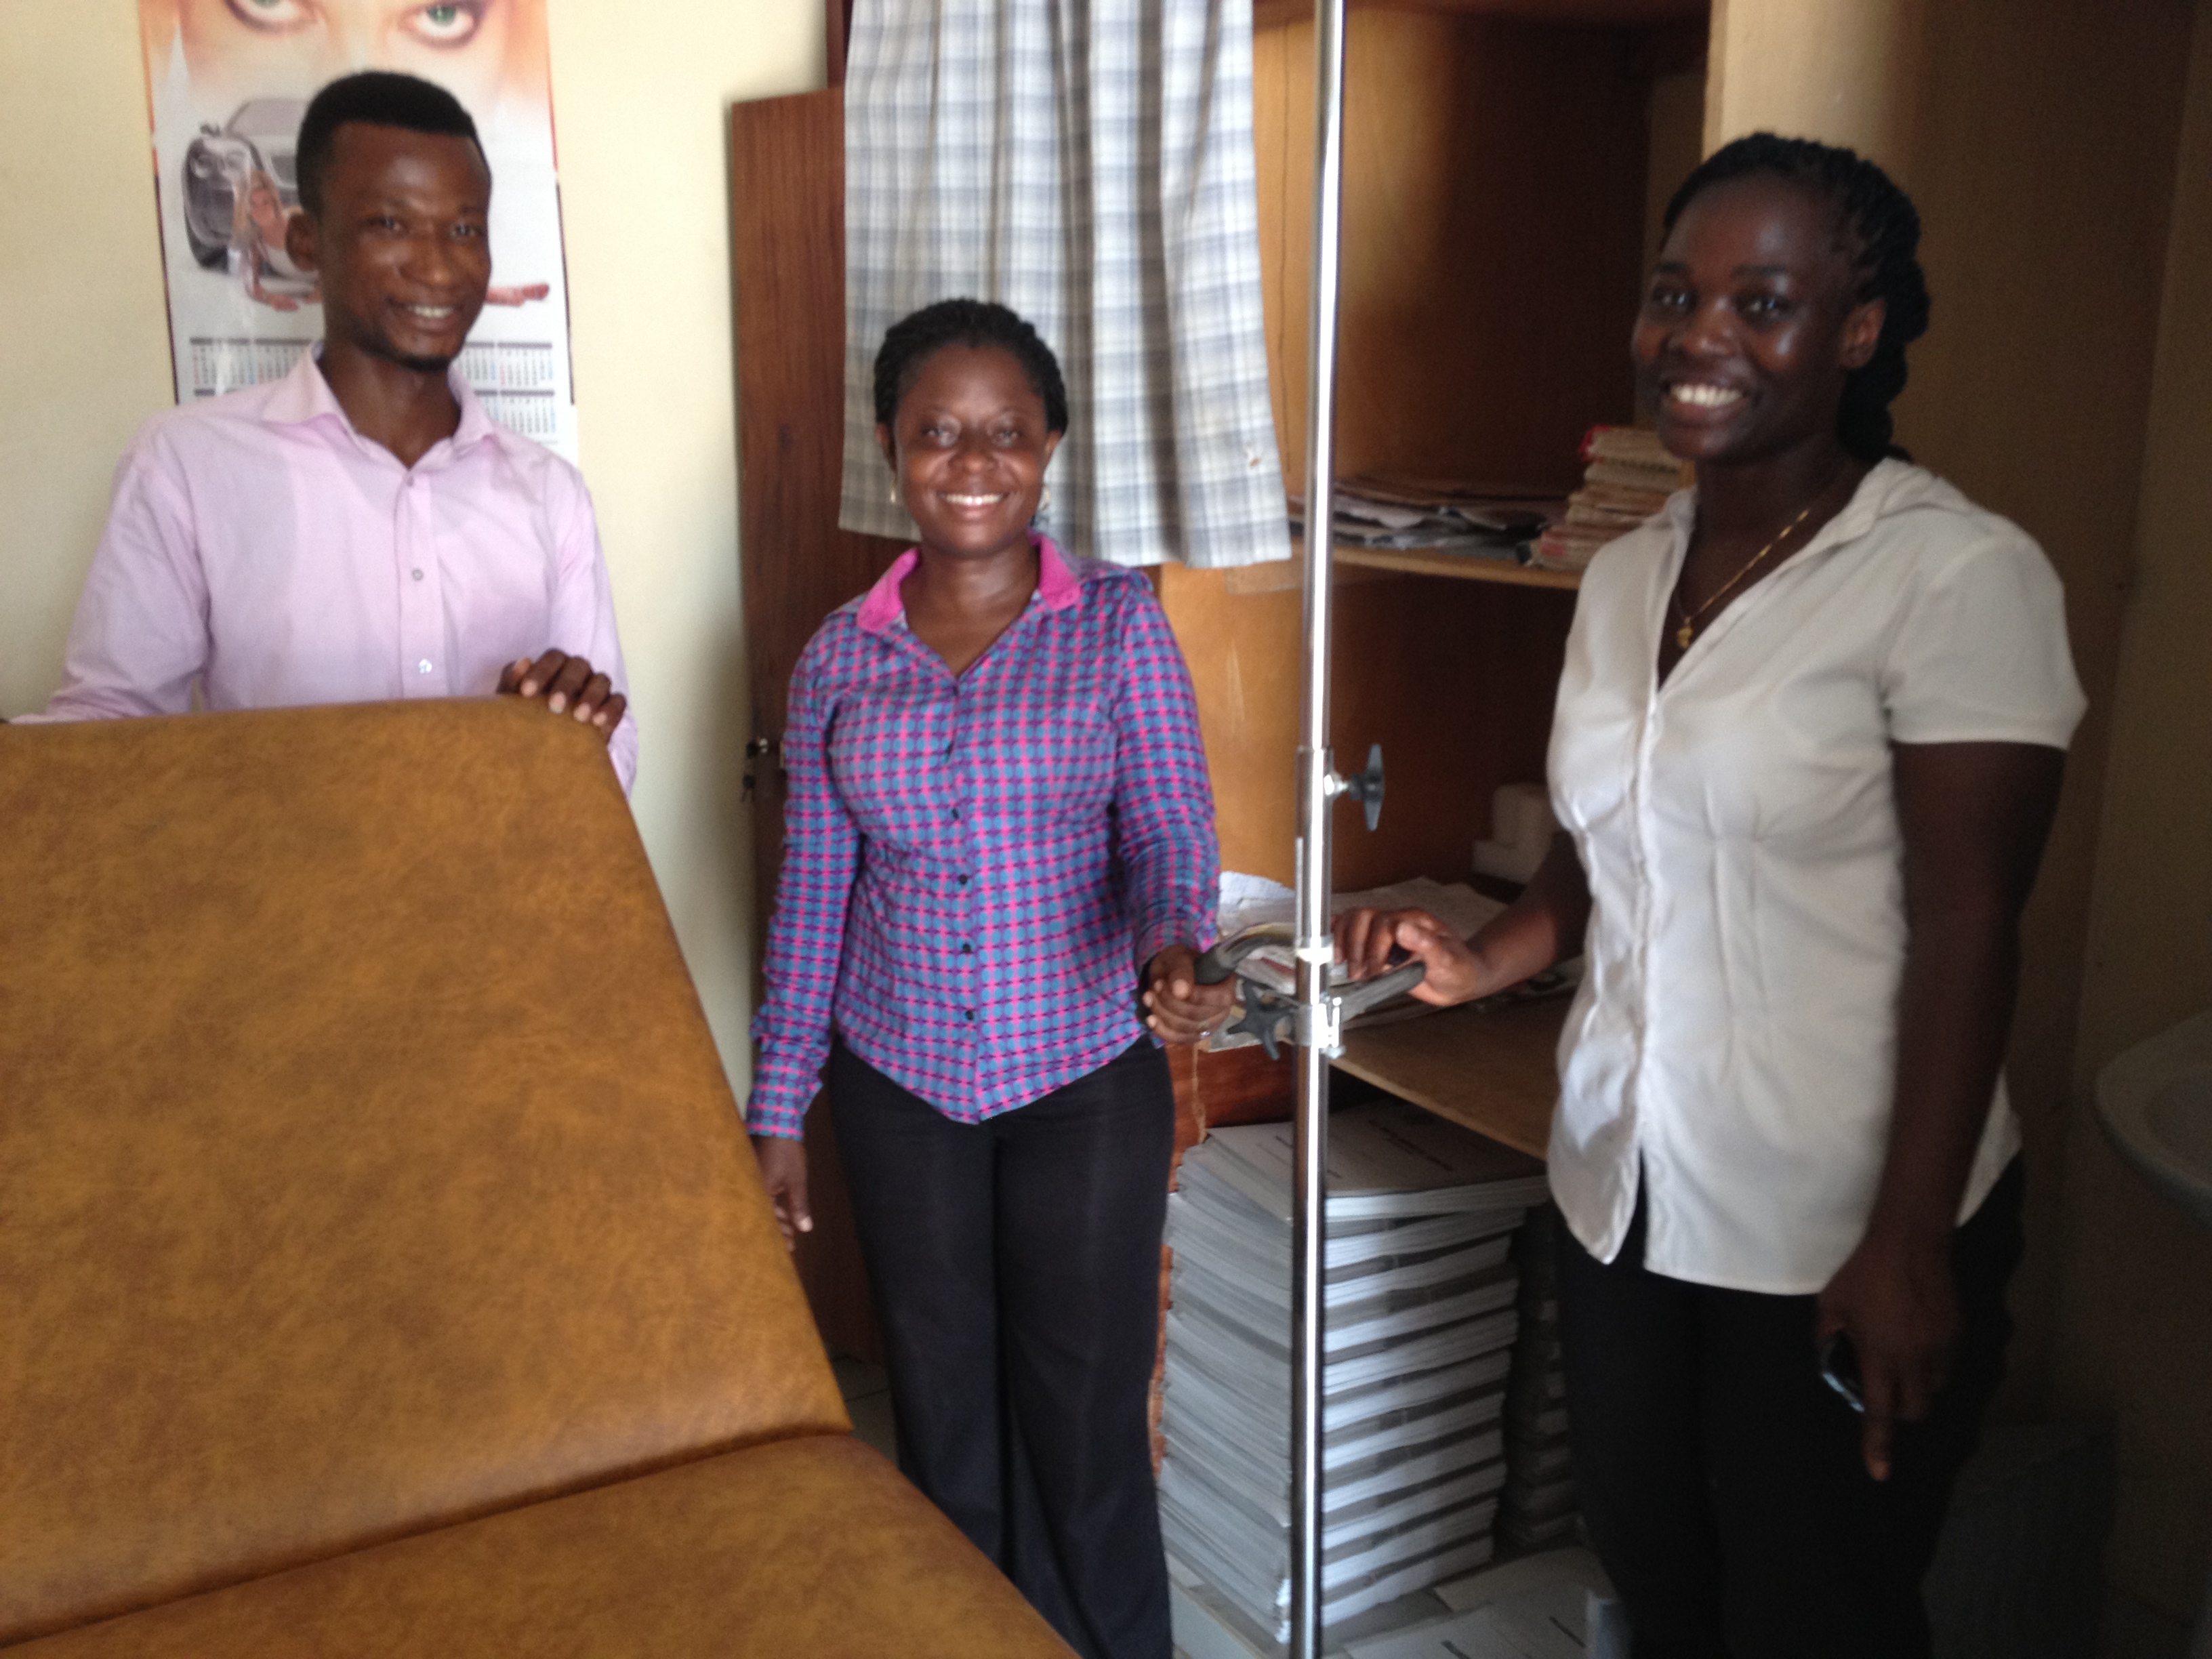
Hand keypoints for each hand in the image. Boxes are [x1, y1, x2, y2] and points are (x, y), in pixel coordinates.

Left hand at [498, 649, 626, 745]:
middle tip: (554, 707)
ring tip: (579, 718)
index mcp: (555, 667)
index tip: (526, 693)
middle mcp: (578, 673)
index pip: (553, 658)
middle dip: (566, 685)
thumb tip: (524, 661)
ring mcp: (597, 689)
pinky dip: (610, 710)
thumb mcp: (512, 706)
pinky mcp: (612, 708)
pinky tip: (597, 723)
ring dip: (591, 697)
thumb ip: (512, 684)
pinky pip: (618, 701)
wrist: (542, 752)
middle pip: (579, 665)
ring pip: (602, 680)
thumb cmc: (525, 722)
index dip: (541, 672)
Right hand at [751, 1135, 812, 1250]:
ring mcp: (750, 1181)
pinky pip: (761, 1195)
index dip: (779, 1236)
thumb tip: (805, 1228)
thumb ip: (798, 1205)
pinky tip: (783, 1209)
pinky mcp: (753, 1174)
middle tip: (791, 1242)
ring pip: (762, 1206)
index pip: (766, 1222)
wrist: (775, 1121)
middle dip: (777, 1230)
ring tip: (790, 1227)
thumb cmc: (786, 1151)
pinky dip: (772, 1204)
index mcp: (756, 1193)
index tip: (790, 1247)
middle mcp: (748, 1189)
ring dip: (776, 1217)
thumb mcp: (796, 1180)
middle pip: (762, 1217)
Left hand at [1142, 944, 1233, 1043]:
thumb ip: (1181, 971)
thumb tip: (1181, 991)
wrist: (1168, 973)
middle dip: (1171, 1003)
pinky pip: (1180, 1039)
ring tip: (1149, 996)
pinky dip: (1163, 1030)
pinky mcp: (1195, 1035)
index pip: (1221, 999)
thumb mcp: (1178, 957)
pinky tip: (1151, 1019)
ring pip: (1187, 1028)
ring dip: (1163, 1014)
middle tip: (1155, 986)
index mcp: (1227, 985)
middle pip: (1199, 1016)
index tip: (1171, 986)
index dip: (1197, 997)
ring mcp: (1210, 1025)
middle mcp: (1223, 1009)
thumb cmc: (1178, 962)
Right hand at [1332, 908, 1485, 1005]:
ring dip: (1345, 943)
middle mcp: (1397, 922)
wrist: (1459, 979)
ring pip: (1354, 921)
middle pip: (1363, 917)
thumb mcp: (1449, 960)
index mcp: (1415, 921)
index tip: (1375, 969)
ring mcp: (1385, 932)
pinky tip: (1334, 951)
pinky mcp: (1376, 944)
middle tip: (1358, 973)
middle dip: (1356, 946)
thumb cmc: (1458, 969)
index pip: (1384, 922)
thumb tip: (1401, 928)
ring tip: (1348, 968)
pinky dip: (1339, 937)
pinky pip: (1353, 931)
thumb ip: (1426, 944)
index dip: (1374, 947)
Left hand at [1815, 1225, 1957, 1480]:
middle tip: (1886, 1391)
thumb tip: (1831, 1359)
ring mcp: (1941, 1347)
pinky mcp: (1957, 1333)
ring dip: (1919, 1385)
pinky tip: (1917, 1338)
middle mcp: (1915, 1359)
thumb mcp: (1832, 1304)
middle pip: (1915, 1409)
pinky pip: (1947, 1363)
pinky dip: (1932, 1363)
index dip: (1878, 1444)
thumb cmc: (1863, 1272)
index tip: (1879, 1473)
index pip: (1879, 1411)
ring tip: (1902, 1358)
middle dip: (1900, 1409)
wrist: (1909, 1242)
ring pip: (1935, 1387)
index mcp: (1880, 1356)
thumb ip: (1828, 1336)